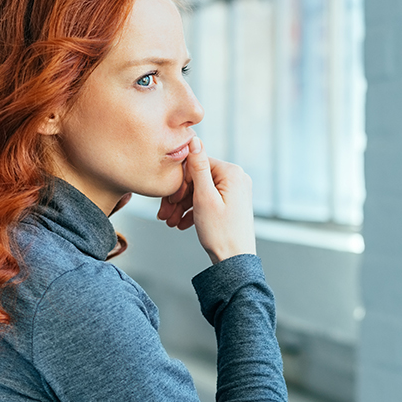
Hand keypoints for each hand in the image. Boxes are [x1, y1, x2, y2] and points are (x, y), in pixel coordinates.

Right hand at [157, 138, 255, 263]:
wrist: (234, 261)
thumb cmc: (220, 232)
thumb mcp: (204, 198)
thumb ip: (198, 167)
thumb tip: (194, 139)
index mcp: (232, 172)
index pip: (196, 164)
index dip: (180, 182)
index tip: (169, 200)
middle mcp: (237, 178)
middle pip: (198, 179)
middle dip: (179, 197)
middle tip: (164, 215)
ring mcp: (236, 191)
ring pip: (202, 192)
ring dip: (184, 206)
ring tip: (170, 222)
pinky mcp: (233, 203)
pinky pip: (209, 201)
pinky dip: (195, 211)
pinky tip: (182, 224)